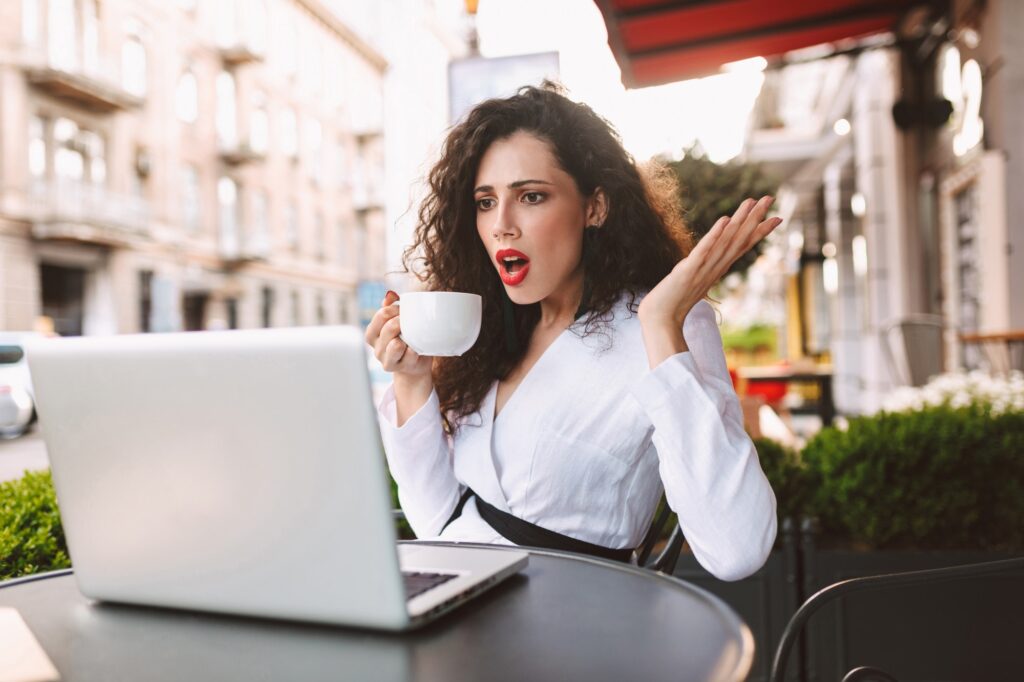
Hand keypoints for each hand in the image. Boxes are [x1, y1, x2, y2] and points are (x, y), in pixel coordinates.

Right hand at [364, 291, 432, 378]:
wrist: (415, 365)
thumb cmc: (405, 339)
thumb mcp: (396, 322)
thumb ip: (390, 307)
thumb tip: (390, 294)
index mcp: (372, 333)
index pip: (381, 315)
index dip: (395, 309)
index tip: (404, 310)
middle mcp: (376, 347)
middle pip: (389, 328)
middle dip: (403, 322)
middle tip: (411, 322)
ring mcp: (386, 359)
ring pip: (396, 345)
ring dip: (407, 338)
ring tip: (412, 336)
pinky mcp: (398, 368)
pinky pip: (409, 355)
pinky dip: (414, 350)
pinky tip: (416, 349)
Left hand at [637, 196, 781, 365]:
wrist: (660, 321)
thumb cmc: (673, 303)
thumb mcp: (694, 281)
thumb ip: (704, 270)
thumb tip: (710, 262)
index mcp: (717, 269)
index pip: (742, 246)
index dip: (760, 231)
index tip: (777, 217)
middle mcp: (715, 268)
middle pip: (739, 240)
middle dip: (755, 218)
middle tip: (770, 197)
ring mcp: (703, 270)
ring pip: (725, 242)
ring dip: (739, 221)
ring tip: (751, 201)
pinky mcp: (687, 271)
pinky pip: (703, 251)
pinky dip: (714, 236)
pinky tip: (724, 220)